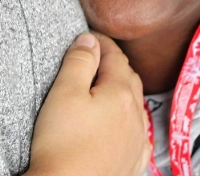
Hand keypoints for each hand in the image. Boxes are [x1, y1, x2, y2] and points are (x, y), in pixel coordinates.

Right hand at [24, 33, 150, 175]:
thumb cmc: (62, 144)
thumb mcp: (63, 93)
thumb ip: (79, 62)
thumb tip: (89, 40)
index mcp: (120, 94)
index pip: (115, 56)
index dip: (101, 42)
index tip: (88, 36)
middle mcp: (135, 116)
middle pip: (129, 78)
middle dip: (114, 64)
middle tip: (95, 57)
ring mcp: (137, 141)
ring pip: (136, 106)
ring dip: (124, 91)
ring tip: (106, 87)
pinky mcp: (132, 162)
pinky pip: (138, 134)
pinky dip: (129, 121)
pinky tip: (122, 125)